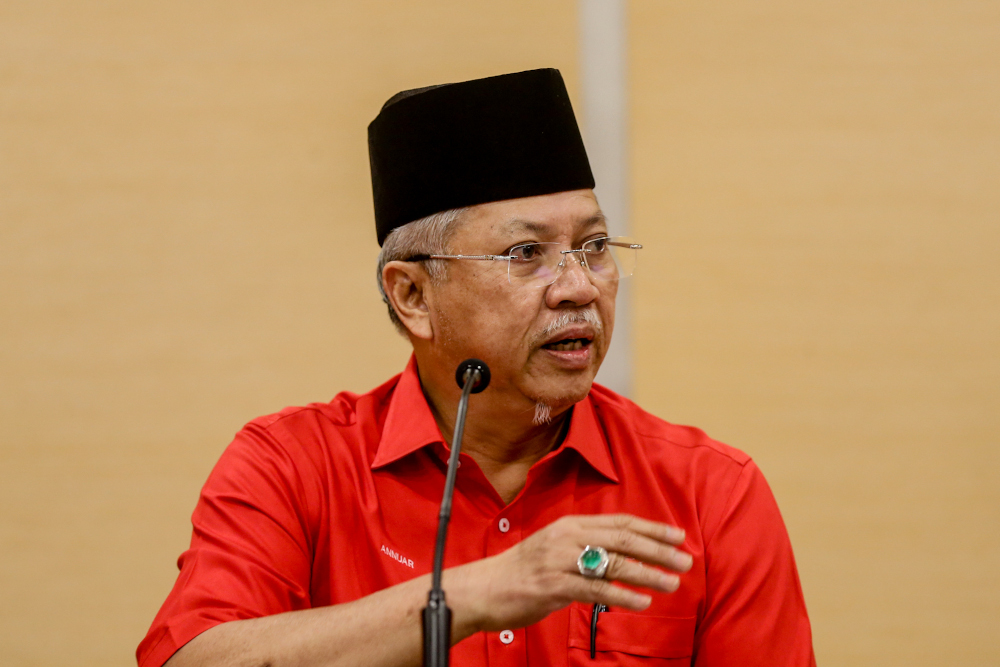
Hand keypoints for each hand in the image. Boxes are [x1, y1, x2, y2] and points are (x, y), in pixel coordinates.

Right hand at [446, 514, 692, 633]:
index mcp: (571, 524)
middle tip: (685, 560)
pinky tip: (641, 602)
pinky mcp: (553, 585)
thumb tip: (622, 552)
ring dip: (647, 573)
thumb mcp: (556, 547)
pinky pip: (594, 590)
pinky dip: (621, 596)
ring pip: (613, 563)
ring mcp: (559, 560)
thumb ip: (586, 546)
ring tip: (671, 583)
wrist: (483, 588)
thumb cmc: (523, 571)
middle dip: (657, 549)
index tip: (678, 535)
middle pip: (622, 539)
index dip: (652, 528)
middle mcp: (567, 537)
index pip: (620, 522)